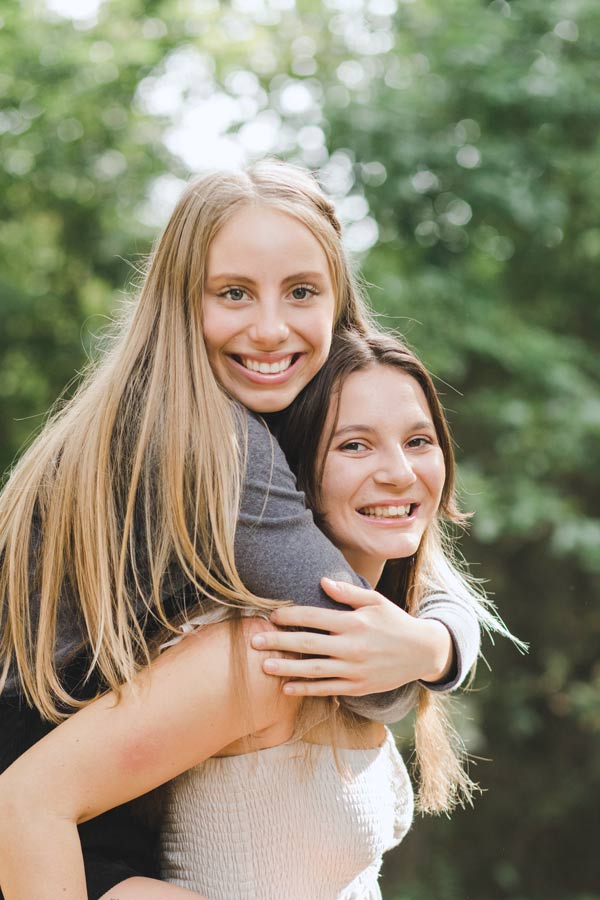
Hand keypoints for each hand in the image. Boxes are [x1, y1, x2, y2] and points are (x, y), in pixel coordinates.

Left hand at [250, 577, 453, 696]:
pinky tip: (287, 688)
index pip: (314, 617)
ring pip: (313, 669)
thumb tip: (321, 581)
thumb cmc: (395, 622)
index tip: (272, 615)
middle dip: (279, 642)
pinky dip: (306, 689)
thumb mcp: (375, 601)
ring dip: (286, 668)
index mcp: (353, 622)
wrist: (422, 652)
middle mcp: (351, 646)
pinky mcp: (357, 686)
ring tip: (264, 665)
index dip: (290, 616)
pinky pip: (326, 688)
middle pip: (307, 644)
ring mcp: (353, 669)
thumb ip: (348, 593)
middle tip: (254, 640)